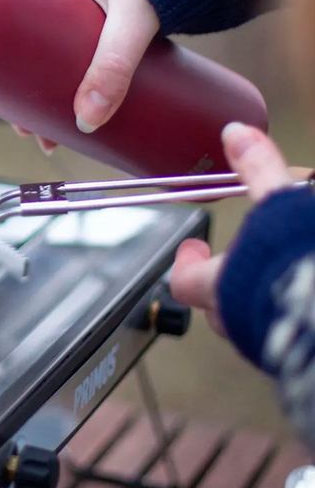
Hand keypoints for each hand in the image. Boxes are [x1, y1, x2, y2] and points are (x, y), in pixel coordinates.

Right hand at [17, 0, 159, 136]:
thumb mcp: (131, 15)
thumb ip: (114, 65)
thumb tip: (88, 120)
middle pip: (19, 38)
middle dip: (18, 84)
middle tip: (22, 124)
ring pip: (45, 48)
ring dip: (44, 86)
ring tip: (47, 130)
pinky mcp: (102, 14)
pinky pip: (72, 48)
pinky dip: (70, 77)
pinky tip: (74, 105)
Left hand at [170, 122, 293, 336]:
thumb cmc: (306, 266)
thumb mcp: (282, 206)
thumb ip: (260, 170)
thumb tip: (236, 134)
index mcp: (223, 285)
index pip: (184, 281)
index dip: (185, 263)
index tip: (192, 247)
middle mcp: (241, 322)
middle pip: (216, 306)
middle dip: (222, 282)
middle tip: (235, 260)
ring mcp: (269, 344)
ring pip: (249, 325)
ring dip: (254, 301)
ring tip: (273, 276)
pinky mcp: (298, 353)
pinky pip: (281, 336)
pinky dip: (285, 314)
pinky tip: (302, 298)